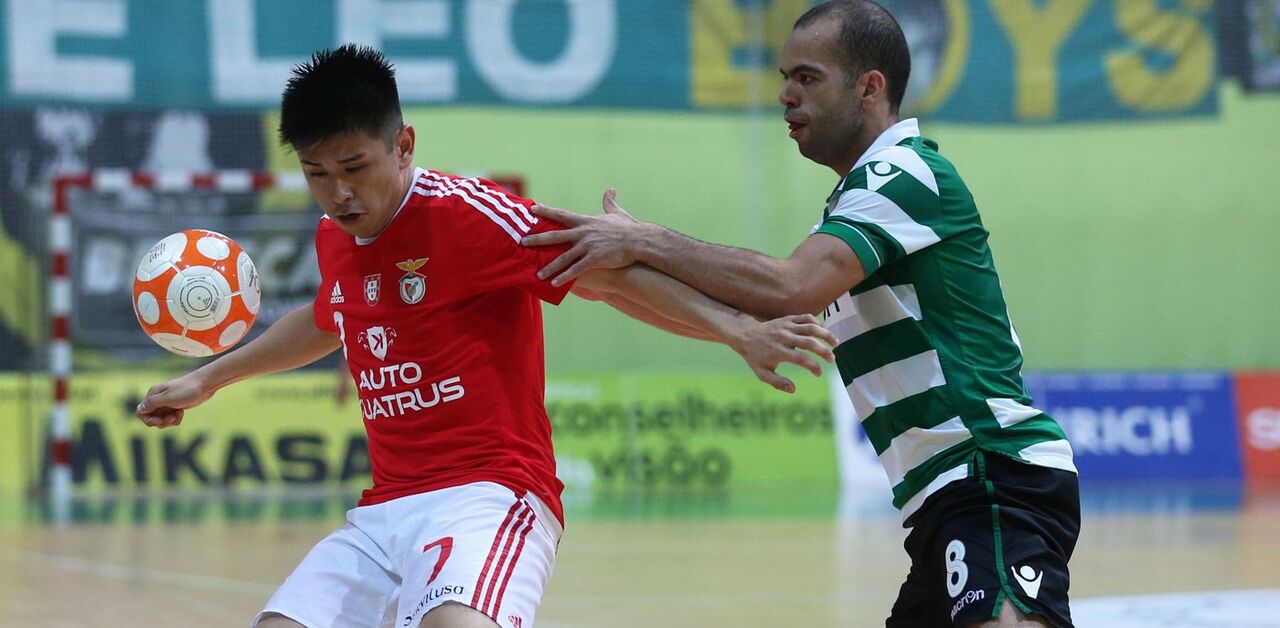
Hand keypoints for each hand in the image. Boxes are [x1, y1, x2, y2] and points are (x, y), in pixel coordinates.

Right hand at [135, 371, 213, 427]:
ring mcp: (167, 403)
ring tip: (178, 414)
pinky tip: (182, 413)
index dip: (148, 420)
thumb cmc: (187, 390)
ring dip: (169, 421)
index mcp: (153, 394)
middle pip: (151, 418)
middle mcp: (158, 398)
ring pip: (161, 420)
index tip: (159, 421)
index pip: (141, 412)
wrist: (205, 385)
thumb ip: (153, 404)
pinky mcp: (175, 406)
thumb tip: (139, 410)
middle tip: (172, 418)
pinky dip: (175, 419)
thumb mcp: (169, 398)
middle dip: (161, 422)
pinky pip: (170, 419)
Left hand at [522, 188, 647, 286]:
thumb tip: (611, 189)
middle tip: (522, 241)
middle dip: (538, 239)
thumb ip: (610, 202)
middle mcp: (583, 233)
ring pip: (563, 257)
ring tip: (537, 274)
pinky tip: (554, 284)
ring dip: (549, 266)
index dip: (546, 211)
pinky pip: (576, 269)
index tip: (532, 208)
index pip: (562, 215)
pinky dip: (565, 277)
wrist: (641, 240)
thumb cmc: (629, 228)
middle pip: (555, 235)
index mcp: (586, 221)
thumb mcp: (618, 213)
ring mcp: (588, 246)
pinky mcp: (595, 259)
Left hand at [728, 314, 837, 393]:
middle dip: (824, 351)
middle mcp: (784, 337)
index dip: (813, 367)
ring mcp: (786, 326)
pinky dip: (816, 322)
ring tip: (836, 343)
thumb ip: (777, 382)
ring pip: (811, 327)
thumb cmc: (755, 357)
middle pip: (810, 342)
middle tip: (832, 360)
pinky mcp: (788, 319)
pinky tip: (823, 331)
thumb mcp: (762, 373)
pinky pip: (805, 317)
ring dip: (826, 334)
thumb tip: (793, 389)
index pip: (801, 359)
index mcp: (778, 351)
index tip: (819, 373)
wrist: (745, 335)